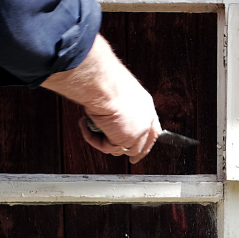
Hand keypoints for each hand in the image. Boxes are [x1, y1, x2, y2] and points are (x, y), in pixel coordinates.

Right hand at [42, 34, 160, 162]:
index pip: (153, 128)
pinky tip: (86, 125)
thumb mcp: (113, 90)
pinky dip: (93, 139)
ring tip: (91, 126)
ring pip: (125, 149)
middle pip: (144, 145)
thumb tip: (105, 107)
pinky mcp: (126, 140)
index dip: (147, 139)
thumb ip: (114, 103)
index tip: (142, 148)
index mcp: (145, 106)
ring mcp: (138, 132)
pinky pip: (107, 147)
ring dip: (105, 141)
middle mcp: (145, 120)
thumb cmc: (106, 79)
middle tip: (128, 158)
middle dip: (135, 153)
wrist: (103, 84)